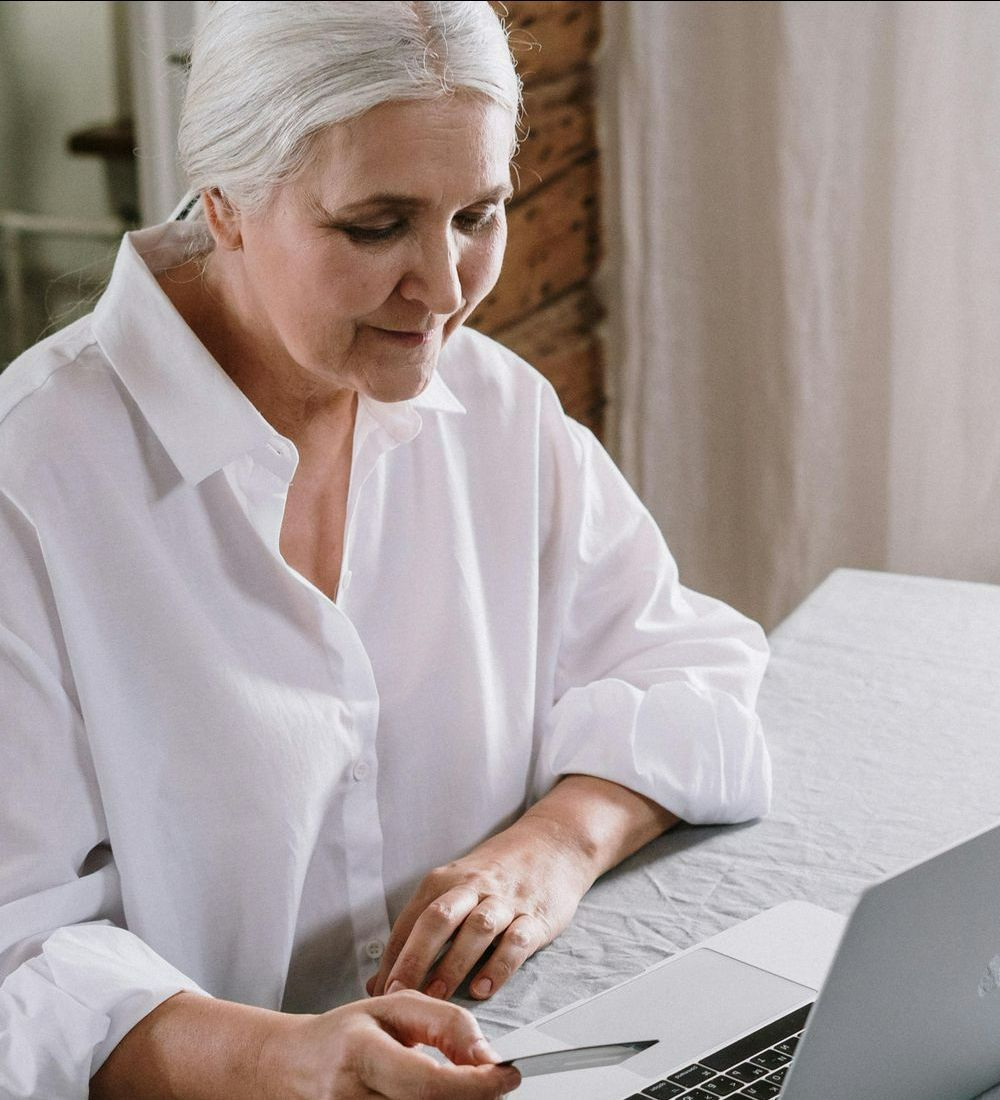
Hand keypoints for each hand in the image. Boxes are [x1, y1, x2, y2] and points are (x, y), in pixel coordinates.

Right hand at [264, 990, 519, 1099]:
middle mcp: (350, 1098)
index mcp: (360, 1052)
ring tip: (456, 1089)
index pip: (428, 1083)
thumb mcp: (394, 1007)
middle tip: (490, 1085)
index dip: (475, 1086)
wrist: (289, 1067)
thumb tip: (488, 1055)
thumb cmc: (344, 1035)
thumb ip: (446, 1023)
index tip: (508, 1076)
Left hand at [367, 811, 594, 1001]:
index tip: (379, 990)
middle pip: (438, 919)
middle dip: (415, 957)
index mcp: (446, 880)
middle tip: (399, 992)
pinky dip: (499, 965)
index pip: (411, 920)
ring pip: (476, 929)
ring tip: (437, 996)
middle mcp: (473, 887)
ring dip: (454, 963)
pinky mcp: (535, 916)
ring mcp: (505, 901)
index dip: (393, 956)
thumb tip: (379, 979)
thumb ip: (421, 930)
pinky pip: (517, 941)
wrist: (552, 844)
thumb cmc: (495, 874)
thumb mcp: (456, 888)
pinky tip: (484, 988)